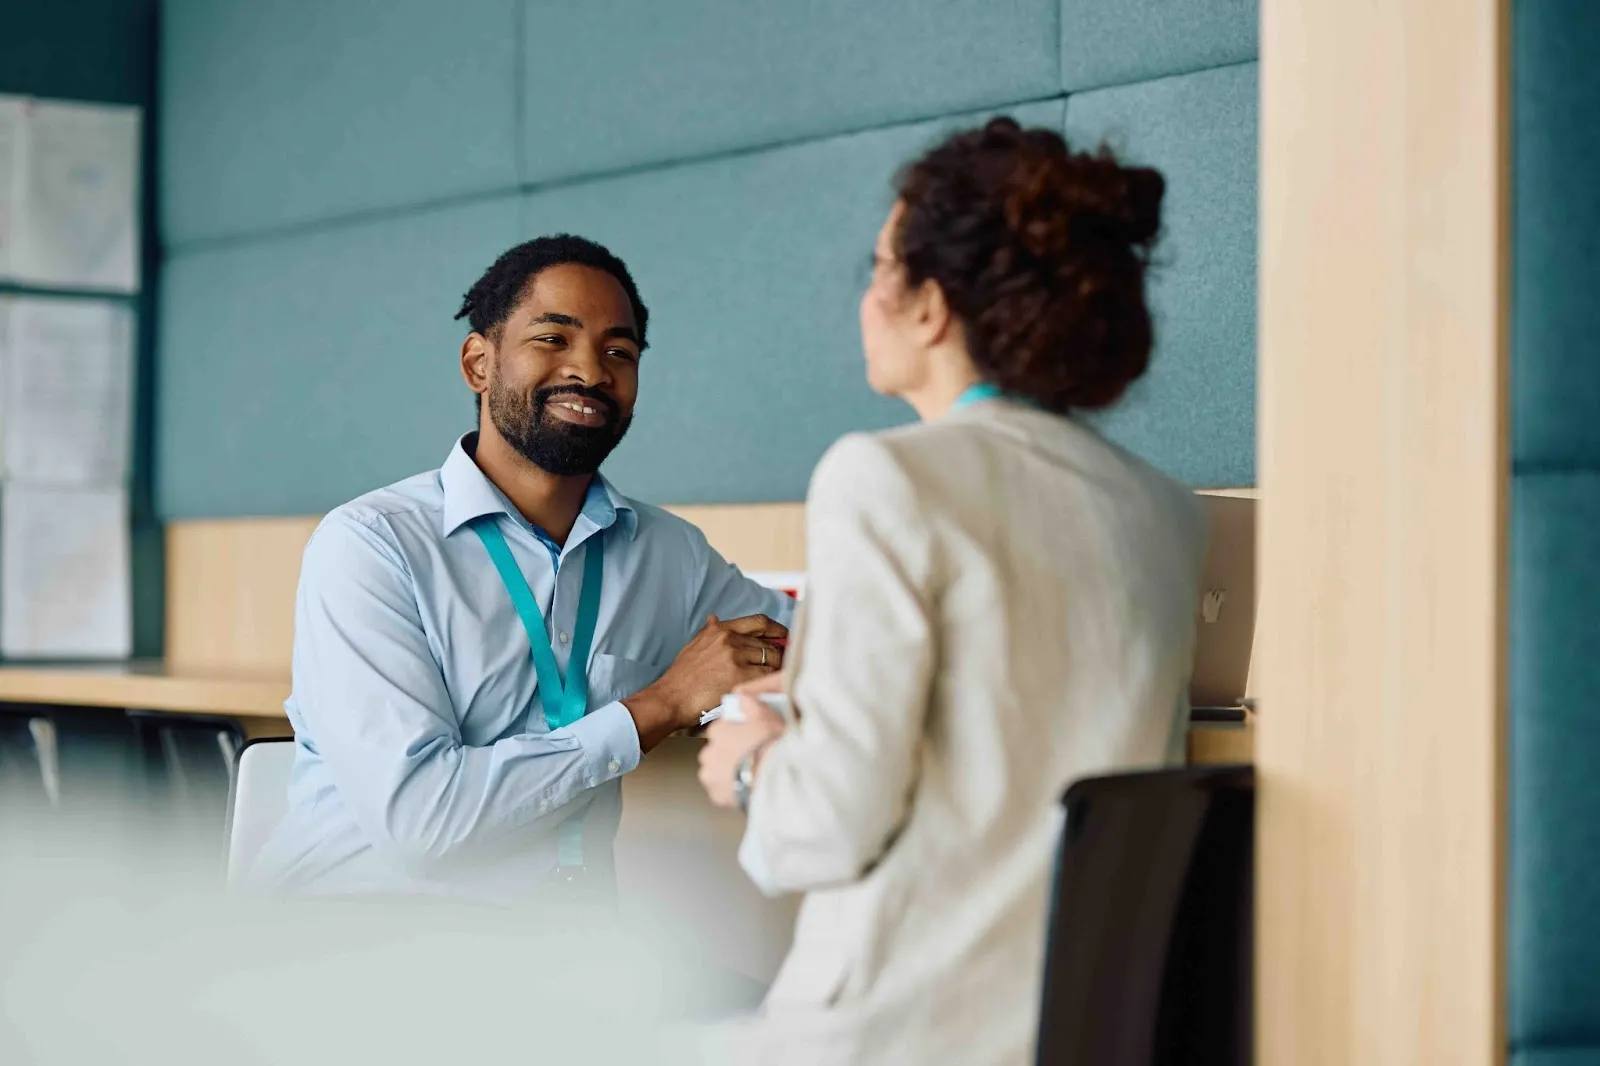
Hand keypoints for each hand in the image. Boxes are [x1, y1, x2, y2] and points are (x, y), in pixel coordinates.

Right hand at [623, 614, 786, 750]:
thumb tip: (715, 617)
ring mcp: (735, 657)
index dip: (776, 628)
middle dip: (778, 656)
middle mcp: (729, 639)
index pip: (758, 622)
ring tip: (773, 681)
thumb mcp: (694, 645)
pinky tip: (768, 689)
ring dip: (775, 671)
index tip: (784, 635)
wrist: (671, 698)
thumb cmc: (681, 677)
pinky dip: (771, 683)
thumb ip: (709, 632)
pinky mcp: (740, 677)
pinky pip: (767, 677)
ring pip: (772, 660)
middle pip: (768, 644)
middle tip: (781, 666)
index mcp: (719, 630)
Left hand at [698, 696, 785, 808]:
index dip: (736, 733)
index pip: (721, 728)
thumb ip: (749, 702)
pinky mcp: (717, 796)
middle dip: (730, 753)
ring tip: (750, 773)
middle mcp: (708, 753)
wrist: (772, 776)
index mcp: (717, 731)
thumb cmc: (768, 745)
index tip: (748, 737)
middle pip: (718, 750)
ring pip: (718, 771)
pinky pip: (722, 791)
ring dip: (729, 771)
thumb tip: (741, 697)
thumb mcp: (764, 714)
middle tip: (750, 755)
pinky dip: (732, 789)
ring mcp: (711, 776)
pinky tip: (746, 786)